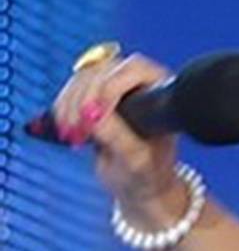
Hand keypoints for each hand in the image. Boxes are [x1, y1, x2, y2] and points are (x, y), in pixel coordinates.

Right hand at [50, 52, 180, 212]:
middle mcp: (142, 83)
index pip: (135, 69)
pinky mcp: (96, 94)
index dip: (110, 88)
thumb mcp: (136, 160)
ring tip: (72, 133)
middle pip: (104, 70)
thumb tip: (93, 117)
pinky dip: (63, 105)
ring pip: (84, 76)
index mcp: (163, 93)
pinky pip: (72, 87)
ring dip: (69, 103)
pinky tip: (65, 126)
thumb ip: (118, 138)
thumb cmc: (148, 172)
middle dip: (84, 98)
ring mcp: (117, 84)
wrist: (140, 181)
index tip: (95, 119)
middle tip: (78, 130)